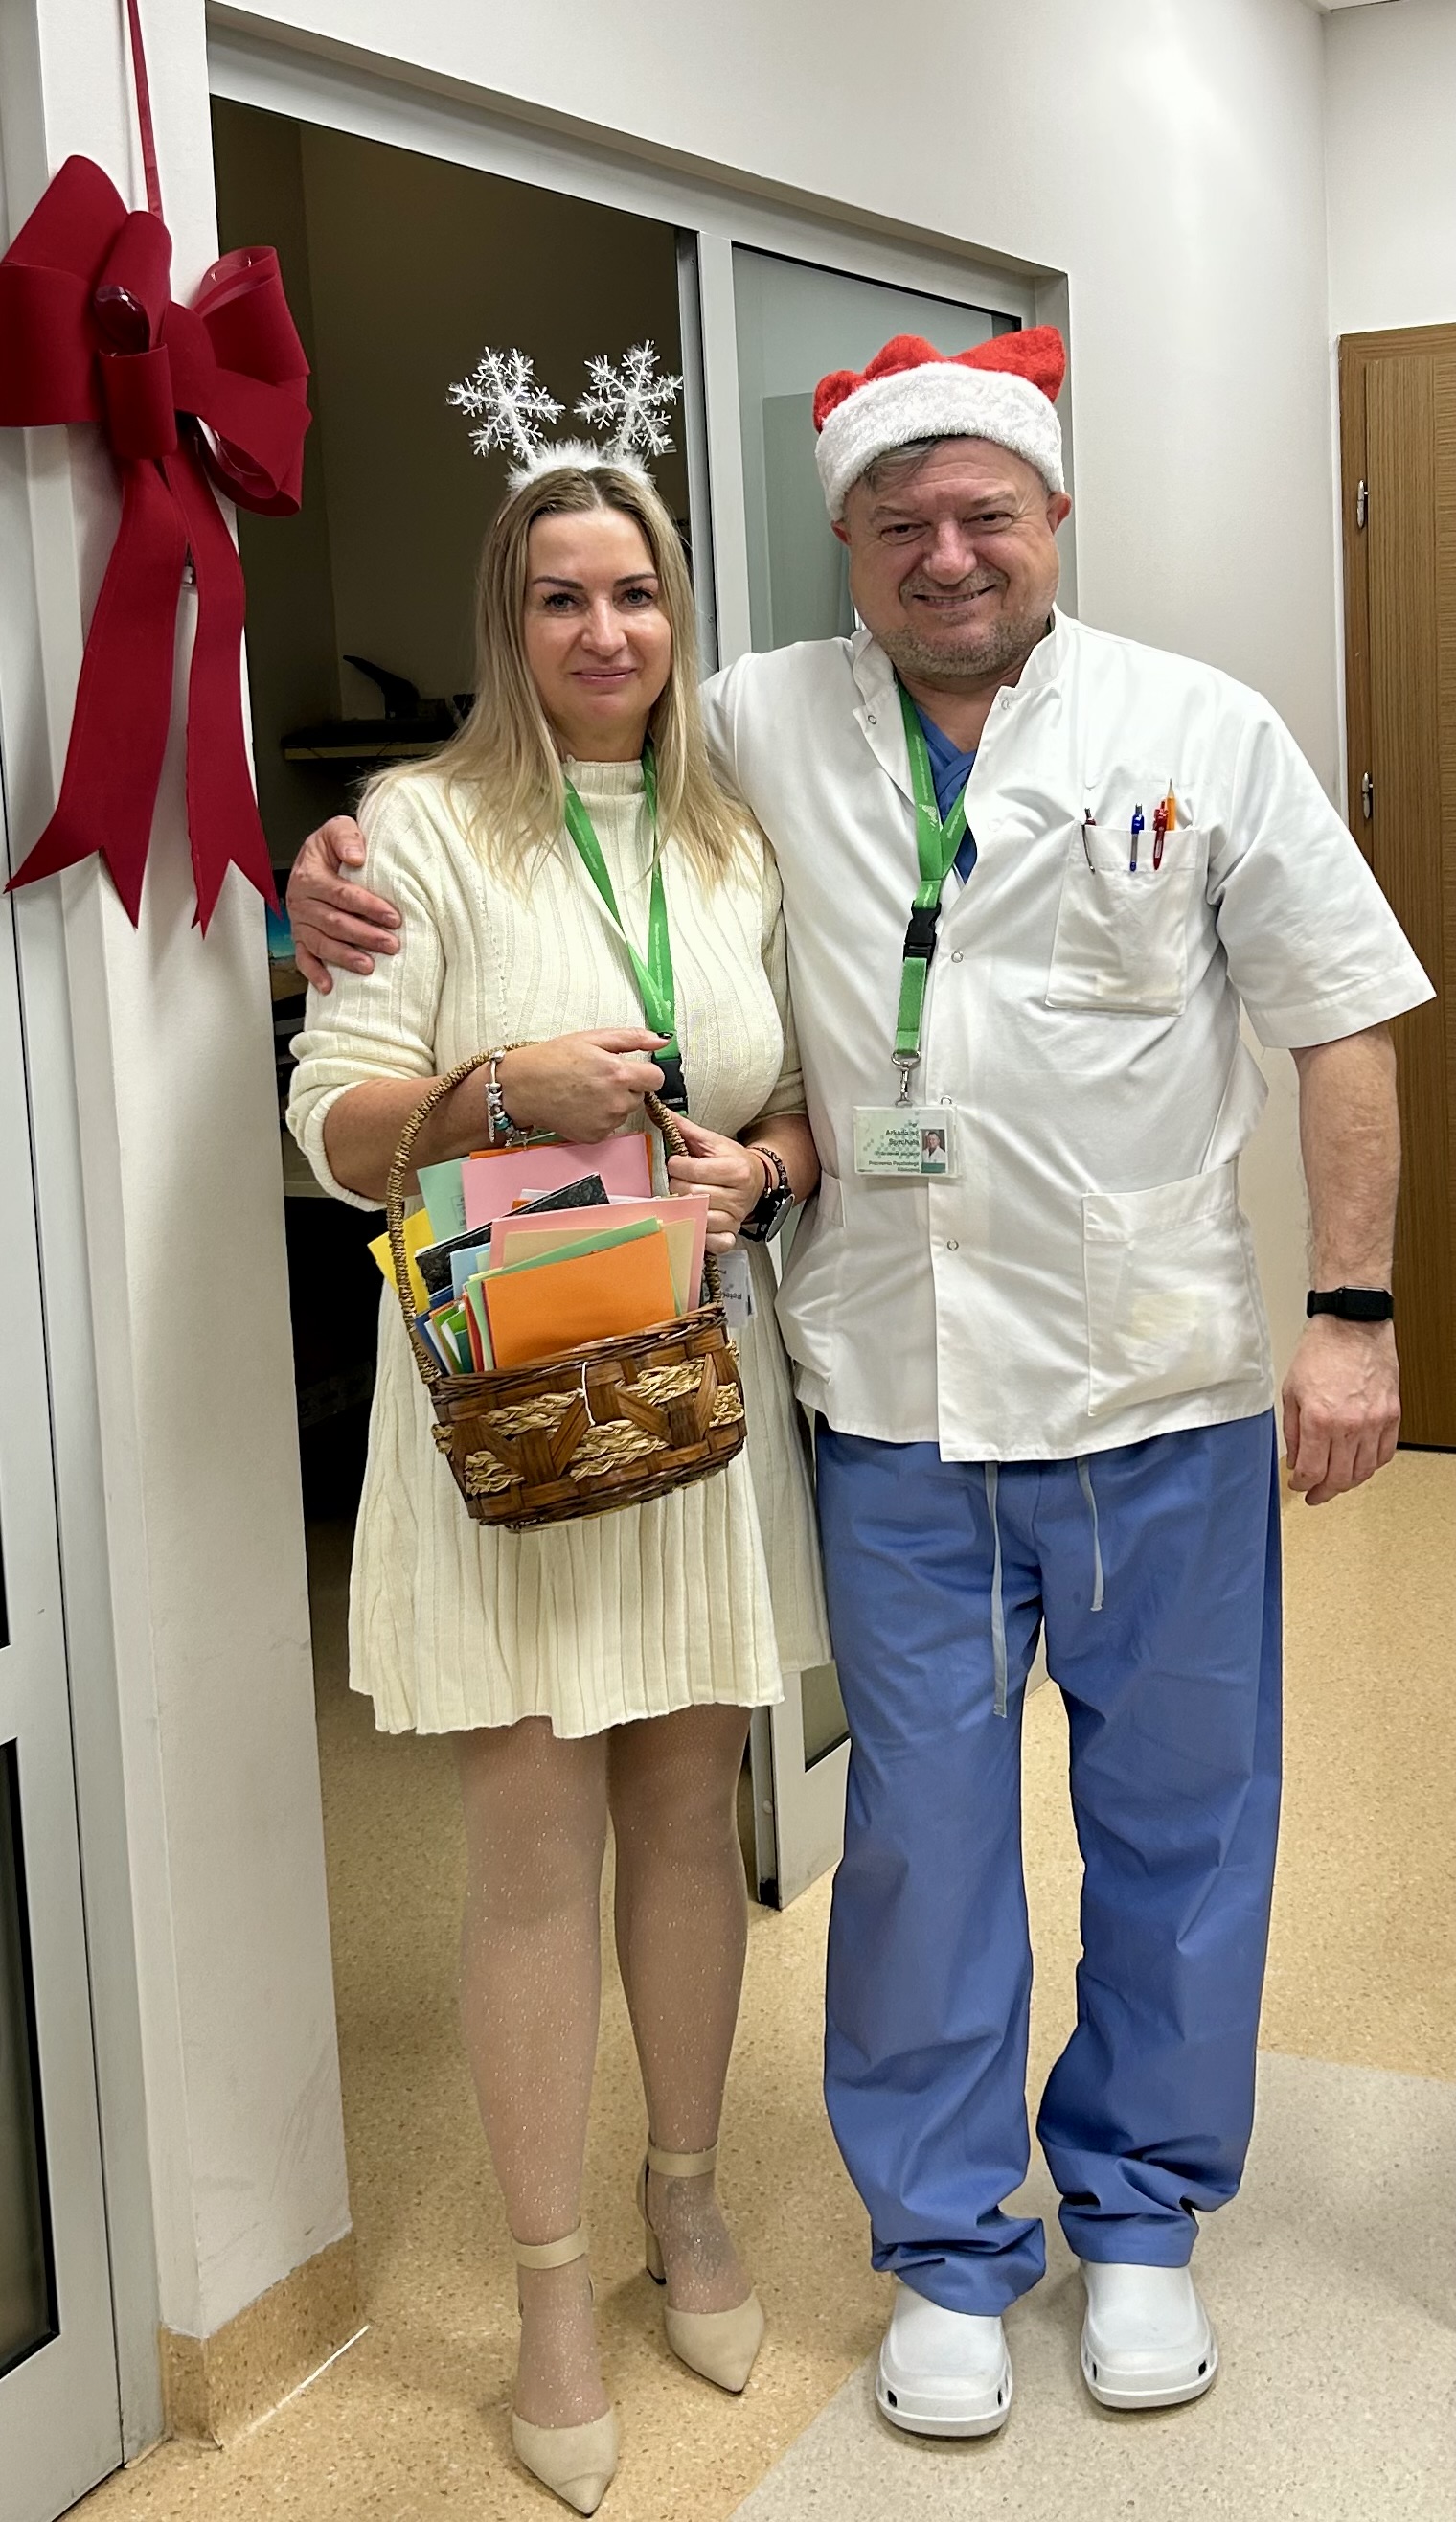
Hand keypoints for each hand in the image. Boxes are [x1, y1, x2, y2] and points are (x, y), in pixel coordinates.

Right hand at [286, 817, 400, 990]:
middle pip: (334, 922)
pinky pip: (303, 958)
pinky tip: (329, 986)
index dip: (368, 906)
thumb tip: (356, 856)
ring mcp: (300, 922)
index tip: (392, 916)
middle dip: (364, 936)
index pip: (341, 894)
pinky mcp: (300, 937)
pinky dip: (314, 974)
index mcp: (309, 875)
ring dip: (344, 957)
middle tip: (390, 944)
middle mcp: (301, 901)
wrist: (315, 857)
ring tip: (368, 966)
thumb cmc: (329, 848)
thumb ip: (346, 835)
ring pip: (321, 943)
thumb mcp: (336, 829)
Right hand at [496, 1032, 666, 1142]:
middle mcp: (617, 1102)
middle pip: (640, 1095)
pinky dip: (601, 1117)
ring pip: (625, 1111)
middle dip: (627, 1086)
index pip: (657, 1078)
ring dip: (614, 1102)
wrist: (523, 1087)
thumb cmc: (552, 1061)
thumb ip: (632, 1038)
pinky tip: (582, 1105)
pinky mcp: (596, 1136)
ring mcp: (606, 1122)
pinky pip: (610, 1126)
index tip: (631, 1070)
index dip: (644, 1072)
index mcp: (620, 1074)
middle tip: (599, 1077)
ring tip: (586, 1091)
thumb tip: (661, 1040)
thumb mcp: (593, 1038)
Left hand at [666, 1118, 767, 1252]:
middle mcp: (738, 1195)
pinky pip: (712, 1241)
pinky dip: (700, 1234)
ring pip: (697, 1217)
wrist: (758, 1179)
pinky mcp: (731, 1234)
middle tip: (681, 1181)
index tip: (678, 1163)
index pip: (693, 1170)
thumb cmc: (732, 1161)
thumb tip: (658, 1111)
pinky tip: (696, 1220)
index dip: (677, 1165)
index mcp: (735, 1170)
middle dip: (677, 1185)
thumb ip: (684, 1128)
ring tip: (686, 1197)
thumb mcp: (712, 1142)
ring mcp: (735, 1217)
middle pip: (691, 1194)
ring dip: (685, 1208)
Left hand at [1281, 1317, 1400, 1505]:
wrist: (1353, 1326)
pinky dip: (1372, 1465)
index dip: (1302, 1484)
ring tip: (1336, 1483)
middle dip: (1324, 1491)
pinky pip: (1384, 1453)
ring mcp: (1374, 1422)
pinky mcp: (1392, 1415)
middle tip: (1315, 1494)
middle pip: (1339, 1478)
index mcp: (1320, 1420)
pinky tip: (1359, 1464)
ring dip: (1348, 1482)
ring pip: (1364, 1471)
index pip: (1312, 1471)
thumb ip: (1293, 1432)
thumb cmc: (1321, 1351)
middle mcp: (1349, 1425)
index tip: (1298, 1485)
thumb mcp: (1291, 1392)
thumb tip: (1297, 1460)